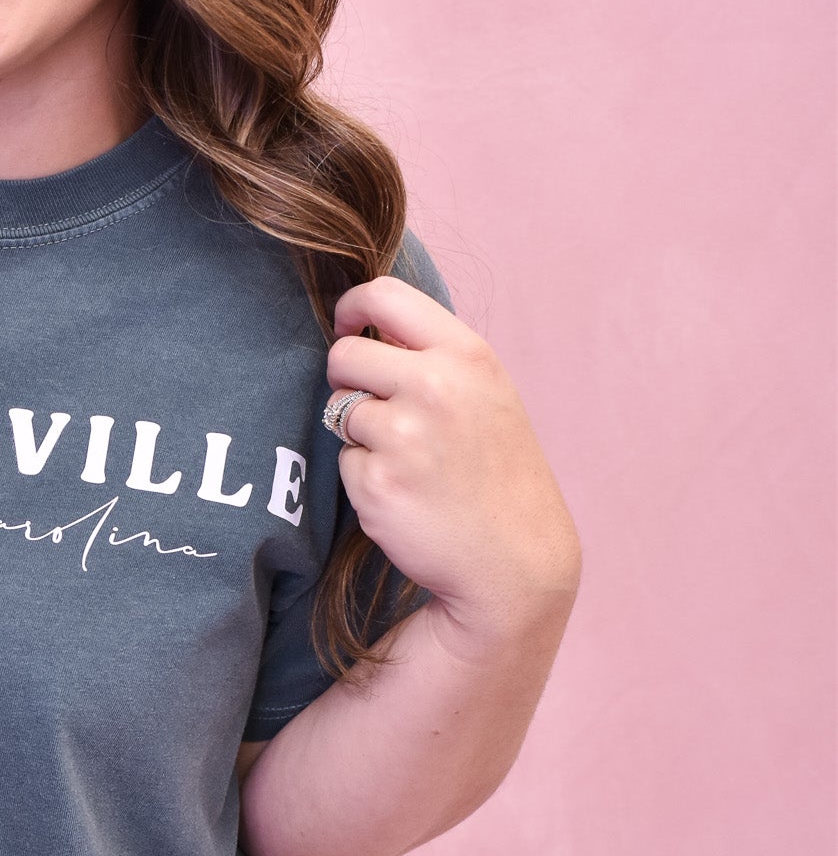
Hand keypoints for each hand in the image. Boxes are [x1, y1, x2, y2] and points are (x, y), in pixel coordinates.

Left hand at [326, 276, 579, 640]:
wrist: (515, 561)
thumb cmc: (497, 473)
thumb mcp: (484, 394)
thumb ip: (433, 356)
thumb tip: (366, 323)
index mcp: (466, 355)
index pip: (383, 295)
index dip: (350, 307)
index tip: (346, 327)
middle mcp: (435, 386)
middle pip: (343, 355)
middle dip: (347, 382)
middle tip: (378, 413)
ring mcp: (404, 434)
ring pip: (340, 411)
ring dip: (361, 436)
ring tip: (411, 463)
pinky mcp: (377, 482)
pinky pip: (344, 461)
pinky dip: (365, 478)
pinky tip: (407, 495)